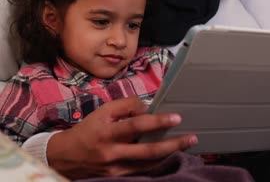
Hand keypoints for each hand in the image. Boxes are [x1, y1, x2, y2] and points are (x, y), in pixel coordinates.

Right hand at [47, 97, 197, 178]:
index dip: (157, 121)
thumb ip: (125, 105)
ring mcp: (115, 169)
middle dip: (173, 145)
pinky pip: (142, 172)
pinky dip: (157, 164)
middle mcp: (112, 153)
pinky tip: (170, 156)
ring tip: (187, 146)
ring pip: (148, 165)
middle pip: (148, 151)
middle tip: (192, 138)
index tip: (176, 118)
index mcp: (108, 132)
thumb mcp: (103, 111)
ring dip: (169, 155)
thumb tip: (148, 107)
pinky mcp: (117, 177)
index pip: (136, 126)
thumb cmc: (88, 129)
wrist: (66, 156)